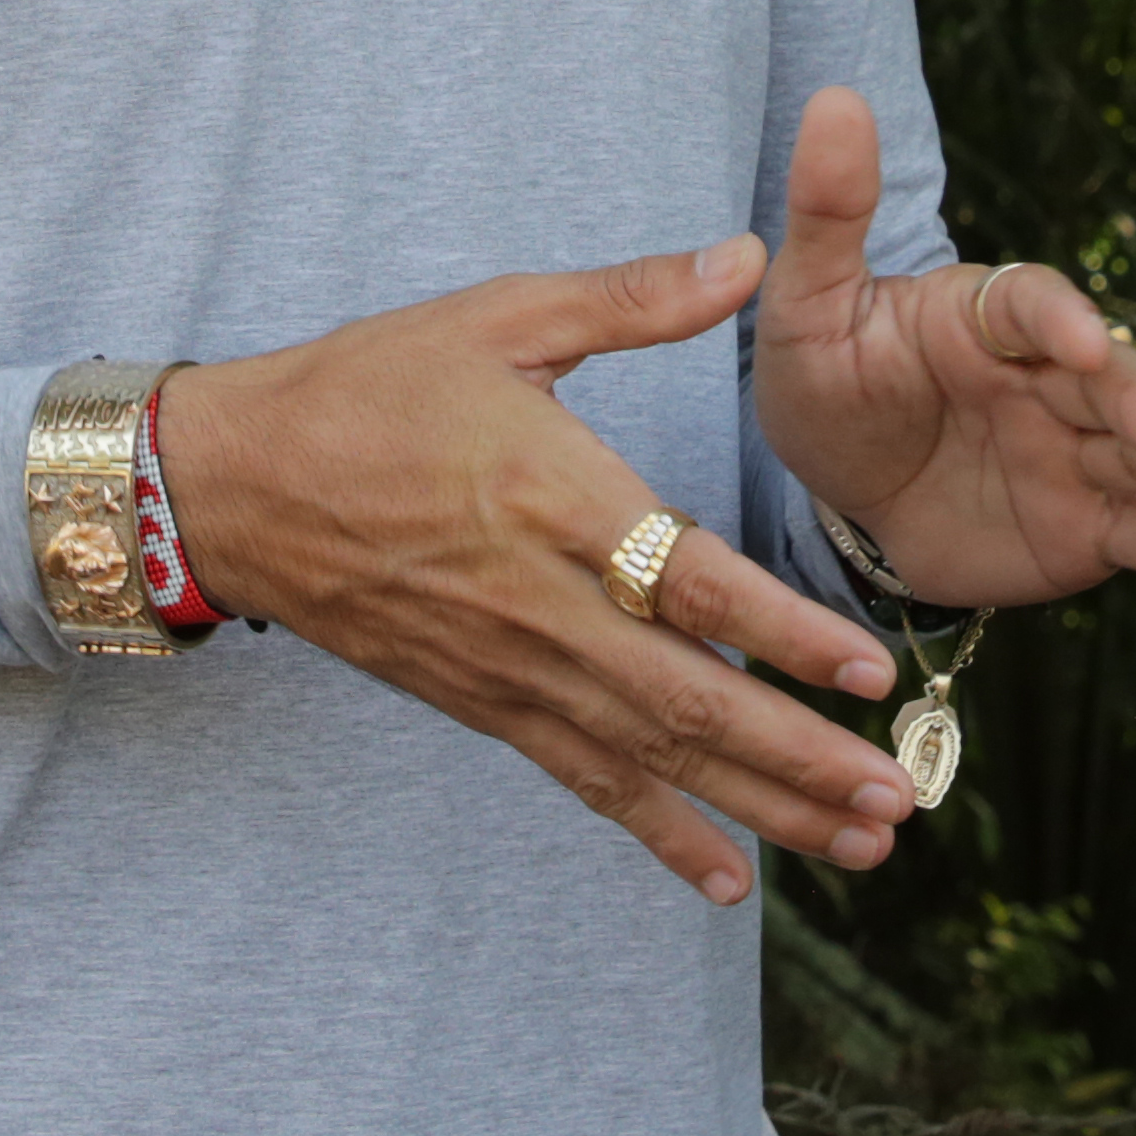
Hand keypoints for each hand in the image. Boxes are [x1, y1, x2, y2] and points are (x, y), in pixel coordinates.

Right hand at [151, 235, 919, 907]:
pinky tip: (731, 879)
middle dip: (801, 757)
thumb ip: (632, 297)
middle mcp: (539, 602)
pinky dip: (661, 833)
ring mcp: (510, 668)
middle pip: (688, 697)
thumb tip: (748, 255)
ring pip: (653, 755)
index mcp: (554, 495)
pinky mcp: (484, 705)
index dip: (784, 634)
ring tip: (861, 841)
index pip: (690, 581)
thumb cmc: (371, 387)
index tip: (869, 672)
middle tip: (900, 797)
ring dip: (762, 806)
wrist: (235, 486)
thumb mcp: (500, 316)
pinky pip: (586, 779)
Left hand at [750, 90, 1135, 617]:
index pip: (1035, 307)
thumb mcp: (810, 308)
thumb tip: (835, 95)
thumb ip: (830, 212)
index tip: (1082, 348)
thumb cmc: (831, 385)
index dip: (1063, 323)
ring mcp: (1085, 452)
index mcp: (991, 316)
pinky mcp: (1099, 526)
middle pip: (1114, 384)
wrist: (847, 501)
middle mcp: (1055, 377)